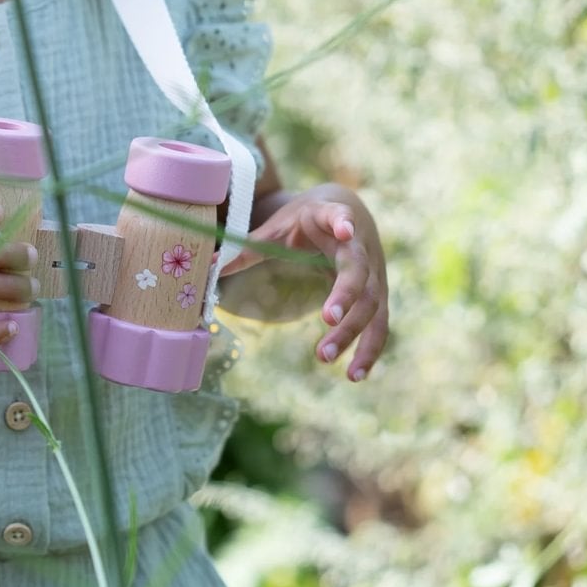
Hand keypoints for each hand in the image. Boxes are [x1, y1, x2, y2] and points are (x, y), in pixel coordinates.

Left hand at [219, 187, 388, 380]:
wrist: (347, 211)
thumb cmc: (306, 220)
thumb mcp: (276, 227)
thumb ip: (246, 248)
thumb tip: (207, 266)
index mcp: (334, 218)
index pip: (341, 218)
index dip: (343, 223)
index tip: (344, 230)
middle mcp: (361, 245)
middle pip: (360, 272)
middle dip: (345, 296)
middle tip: (327, 320)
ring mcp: (375, 272)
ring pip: (373, 304)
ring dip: (355, 333)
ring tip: (327, 357)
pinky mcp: (378, 294)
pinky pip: (379, 324)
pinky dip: (370, 349)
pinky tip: (355, 375)